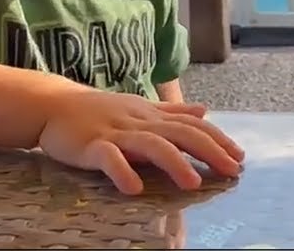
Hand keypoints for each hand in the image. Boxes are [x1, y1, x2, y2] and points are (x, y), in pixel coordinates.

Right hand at [36, 87, 244, 194]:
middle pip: (179, 134)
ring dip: (173, 162)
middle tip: (233, 170)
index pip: (192, 125)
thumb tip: (205, 111)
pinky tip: (135, 188)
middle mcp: (139, 122)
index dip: (218, 140)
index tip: (240, 157)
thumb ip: (172, 112)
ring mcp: (115, 133)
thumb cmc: (100, 110)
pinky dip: (122, 171)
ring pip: (149, 144)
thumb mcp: (140, 108)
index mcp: (152, 115)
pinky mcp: (91, 146)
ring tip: (193, 183)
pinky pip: (108, 157)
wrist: (53, 104)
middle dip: (209, 151)